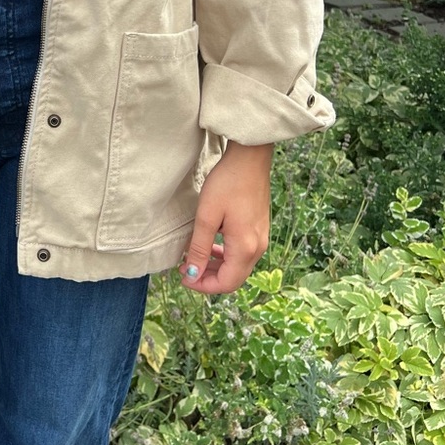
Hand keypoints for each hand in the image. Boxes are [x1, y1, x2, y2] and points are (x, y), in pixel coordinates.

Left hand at [178, 141, 271, 293]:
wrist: (249, 159)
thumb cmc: (227, 183)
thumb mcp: (207, 216)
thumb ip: (200, 248)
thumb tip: (193, 274)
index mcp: (245, 247)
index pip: (226, 283)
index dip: (203, 286)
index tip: (183, 278)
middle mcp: (258, 247)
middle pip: (233, 278)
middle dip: (208, 278)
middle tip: (185, 270)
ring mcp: (261, 238)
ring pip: (237, 266)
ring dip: (216, 267)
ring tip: (194, 258)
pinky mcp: (259, 229)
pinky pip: (242, 253)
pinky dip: (225, 255)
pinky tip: (210, 245)